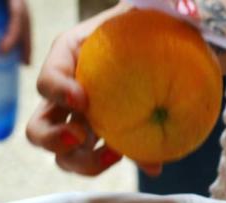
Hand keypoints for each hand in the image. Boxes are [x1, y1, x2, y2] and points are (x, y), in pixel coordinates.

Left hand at [0, 0, 32, 64]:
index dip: (13, 34)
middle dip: (26, 43)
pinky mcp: (7, 3)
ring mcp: (14, 0)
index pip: (18, 14)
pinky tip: (13, 47)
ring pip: (25, 20)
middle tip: (24, 64)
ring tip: (23, 61)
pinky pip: (17, 19)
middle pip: (26, 20)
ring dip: (25, 40)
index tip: (2, 50)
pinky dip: (17, 33)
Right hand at [25, 5, 162, 176]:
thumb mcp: (146, 9)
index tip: (83, 99)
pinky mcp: (106, 137)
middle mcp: (67, 94)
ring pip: (64, 154)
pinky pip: (105, 159)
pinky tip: (152, 163)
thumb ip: (152, 10)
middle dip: (52, 139)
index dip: (58, 92)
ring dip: (82, 162)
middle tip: (81, 136)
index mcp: (69, 57)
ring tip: (114, 153)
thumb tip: (186, 17)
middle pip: (38, 128)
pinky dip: (126, 164)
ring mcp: (83, 120)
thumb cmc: (149, 19)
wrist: (164, 39)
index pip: (47, 79)